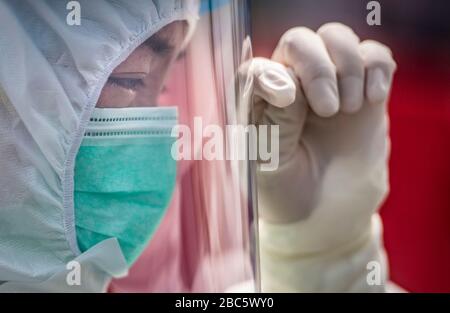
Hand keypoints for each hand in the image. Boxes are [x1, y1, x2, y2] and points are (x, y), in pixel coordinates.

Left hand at [250, 23, 395, 252]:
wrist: (324, 215)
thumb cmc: (285, 191)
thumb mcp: (269, 164)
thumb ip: (275, 122)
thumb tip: (288, 84)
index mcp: (257, 103)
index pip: (258, 67)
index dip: (273, 75)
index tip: (289, 101)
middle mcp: (290, 86)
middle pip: (299, 42)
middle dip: (318, 67)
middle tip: (329, 109)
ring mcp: (328, 86)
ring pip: (336, 38)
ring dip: (348, 66)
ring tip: (350, 109)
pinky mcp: (361, 92)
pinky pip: (375, 56)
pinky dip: (377, 68)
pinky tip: (372, 98)